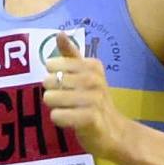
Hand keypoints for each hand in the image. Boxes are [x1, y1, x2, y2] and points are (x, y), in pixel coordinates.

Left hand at [40, 34, 130, 162]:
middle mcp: (94, 79)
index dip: (54, 76)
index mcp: (92, 65)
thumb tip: (60, 33)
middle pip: (49, 81)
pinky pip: (57, 115)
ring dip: (55, 107)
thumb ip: (71, 54)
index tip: (68, 85)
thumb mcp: (85, 74)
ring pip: (51, 98)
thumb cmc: (94, 101)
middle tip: (68, 101)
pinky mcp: (89, 118)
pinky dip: (59, 119)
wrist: (114, 132)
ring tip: (69, 110)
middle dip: (52, 93)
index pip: (52, 65)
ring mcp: (93, 99)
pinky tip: (70, 121)